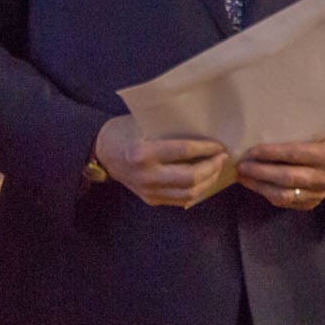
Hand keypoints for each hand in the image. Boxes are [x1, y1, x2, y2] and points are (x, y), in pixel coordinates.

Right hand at [93, 114, 227, 208]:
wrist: (101, 152)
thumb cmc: (124, 131)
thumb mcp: (144, 124)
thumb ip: (169, 130)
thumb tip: (203, 131)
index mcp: (143, 152)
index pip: (183, 151)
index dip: (206, 149)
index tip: (219, 145)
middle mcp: (147, 175)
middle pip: (190, 178)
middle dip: (211, 168)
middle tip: (222, 158)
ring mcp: (148, 191)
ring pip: (189, 193)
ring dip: (208, 181)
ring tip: (216, 169)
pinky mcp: (151, 200)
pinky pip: (181, 199)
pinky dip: (197, 190)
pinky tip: (204, 180)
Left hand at [236, 135, 324, 210]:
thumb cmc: (320, 138)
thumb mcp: (314, 130)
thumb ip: (294, 133)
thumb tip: (257, 131)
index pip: (294, 154)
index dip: (270, 153)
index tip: (251, 151)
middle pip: (287, 177)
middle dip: (260, 172)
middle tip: (241, 165)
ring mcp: (319, 194)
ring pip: (283, 195)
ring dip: (259, 185)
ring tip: (243, 176)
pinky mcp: (310, 205)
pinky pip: (283, 202)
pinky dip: (265, 192)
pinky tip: (254, 183)